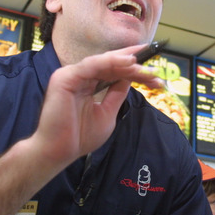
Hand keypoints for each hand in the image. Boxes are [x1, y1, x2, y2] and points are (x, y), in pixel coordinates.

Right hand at [33, 46, 162, 163]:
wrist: (58, 152)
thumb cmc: (79, 137)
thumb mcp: (107, 114)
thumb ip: (116, 94)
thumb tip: (130, 78)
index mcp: (87, 83)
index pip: (113, 71)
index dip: (134, 70)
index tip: (154, 75)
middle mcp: (79, 76)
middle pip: (110, 64)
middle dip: (135, 66)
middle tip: (156, 70)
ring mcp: (71, 74)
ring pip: (103, 62)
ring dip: (127, 63)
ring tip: (145, 67)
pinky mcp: (65, 77)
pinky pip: (92, 65)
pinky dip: (111, 62)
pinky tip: (128, 63)